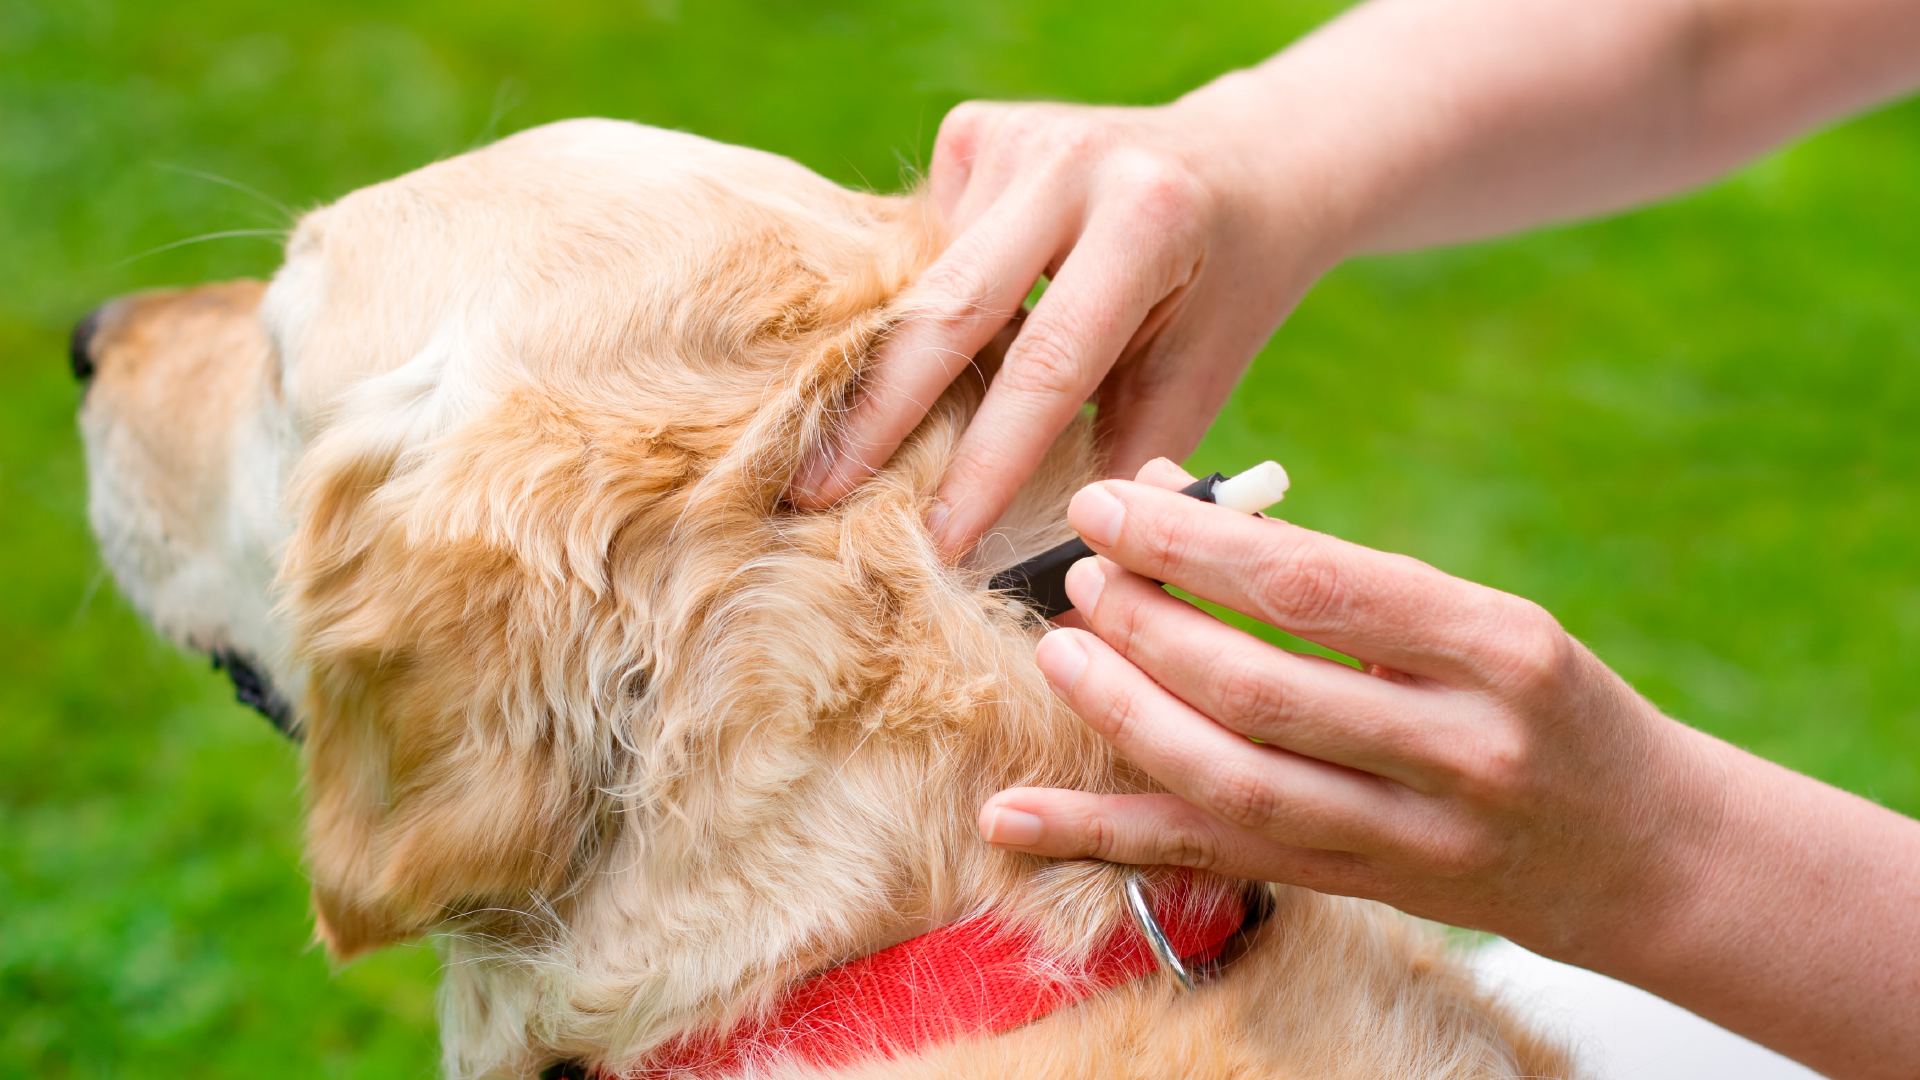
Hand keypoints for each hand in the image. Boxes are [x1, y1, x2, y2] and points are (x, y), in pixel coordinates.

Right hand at [789, 97, 1337, 556]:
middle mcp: (1071, 162)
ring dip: (889, 370)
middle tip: (812, 497)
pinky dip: (916, 313)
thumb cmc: (1222, 292)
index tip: (938, 541)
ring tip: (835, 454)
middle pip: (948, 307)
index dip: (987, 461)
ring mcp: (1014, 135)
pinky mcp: (975, 131)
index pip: (1047, 363)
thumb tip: (1046, 572)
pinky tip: (915, 355)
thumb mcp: (1199, 377)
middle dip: (878, 415)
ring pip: (923, 280)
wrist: (1244, 165)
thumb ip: (1125, 461)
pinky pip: (921, 248)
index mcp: (1146, 221)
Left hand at [974, 459, 1919, 1078]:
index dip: (1196, 544)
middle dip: (1149, 628)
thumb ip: (1345, 584)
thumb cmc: (1544, 705)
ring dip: (1125, 719)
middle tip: (1082, 577)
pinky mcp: (1367, 893)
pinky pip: (1219, 861)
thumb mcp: (1483, 622)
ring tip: (1059, 656)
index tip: (1110, 502)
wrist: (1645, 852)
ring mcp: (1416, 838)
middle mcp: (1463, 749)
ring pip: (1236, 783)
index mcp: (1498, 648)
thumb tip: (1178, 512)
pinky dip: (1106, 837)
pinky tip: (1014, 817)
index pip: (1319, 587)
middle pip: (1264, 689)